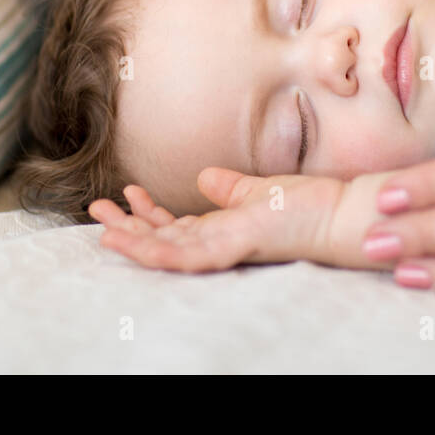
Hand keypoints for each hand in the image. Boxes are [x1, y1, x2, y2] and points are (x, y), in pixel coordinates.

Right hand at [89, 169, 345, 271]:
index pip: (174, 226)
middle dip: (127, 227)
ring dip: (131, 242)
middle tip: (95, 210)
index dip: (147, 212)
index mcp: (221, 229)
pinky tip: (132, 244)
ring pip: (166, 253)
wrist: (339, 214)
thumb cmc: (307, 207)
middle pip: (161, 239)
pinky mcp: (233, 248)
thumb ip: (231, 189)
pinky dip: (156, 252)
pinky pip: (187, 257)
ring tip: (102, 229)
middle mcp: (218, 243)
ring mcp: (224, 249)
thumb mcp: (258, 192)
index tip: (126, 191)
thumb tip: (206, 177)